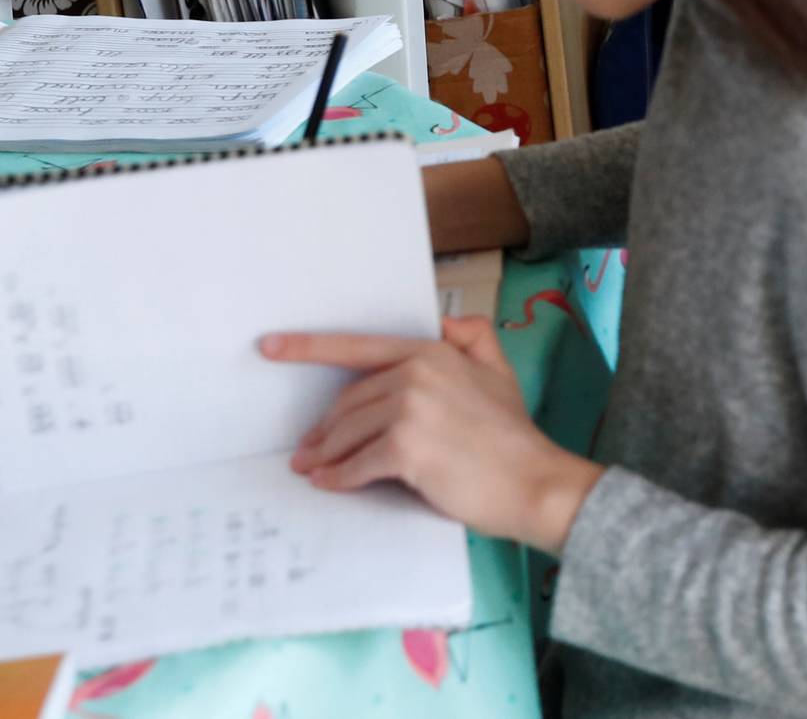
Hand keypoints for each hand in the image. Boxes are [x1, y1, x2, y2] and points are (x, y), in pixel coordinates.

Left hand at [262, 317, 601, 553]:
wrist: (532, 481)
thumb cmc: (513, 434)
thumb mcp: (499, 372)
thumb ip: (474, 338)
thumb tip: (444, 323)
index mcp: (436, 352)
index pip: (360, 347)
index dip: (310, 347)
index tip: (271, 346)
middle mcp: (419, 374)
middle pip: (350, 401)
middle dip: (325, 428)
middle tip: (307, 449)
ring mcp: (412, 410)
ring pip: (348, 433)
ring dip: (326, 455)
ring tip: (314, 469)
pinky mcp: (406, 449)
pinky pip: (356, 464)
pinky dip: (339, 478)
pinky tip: (331, 485)